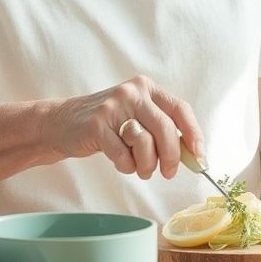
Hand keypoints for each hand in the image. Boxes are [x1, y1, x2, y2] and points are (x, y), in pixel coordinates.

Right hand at [42, 75, 204, 180]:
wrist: (62, 122)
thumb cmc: (107, 124)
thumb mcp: (136, 118)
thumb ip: (161, 130)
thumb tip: (192, 155)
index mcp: (147, 88)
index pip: (180, 109)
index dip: (193, 134)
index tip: (199, 156)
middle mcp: (132, 92)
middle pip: (166, 129)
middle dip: (172, 157)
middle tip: (168, 173)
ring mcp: (114, 107)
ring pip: (145, 143)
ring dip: (146, 165)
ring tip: (139, 168)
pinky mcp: (97, 125)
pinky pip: (123, 155)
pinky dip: (126, 166)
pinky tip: (121, 162)